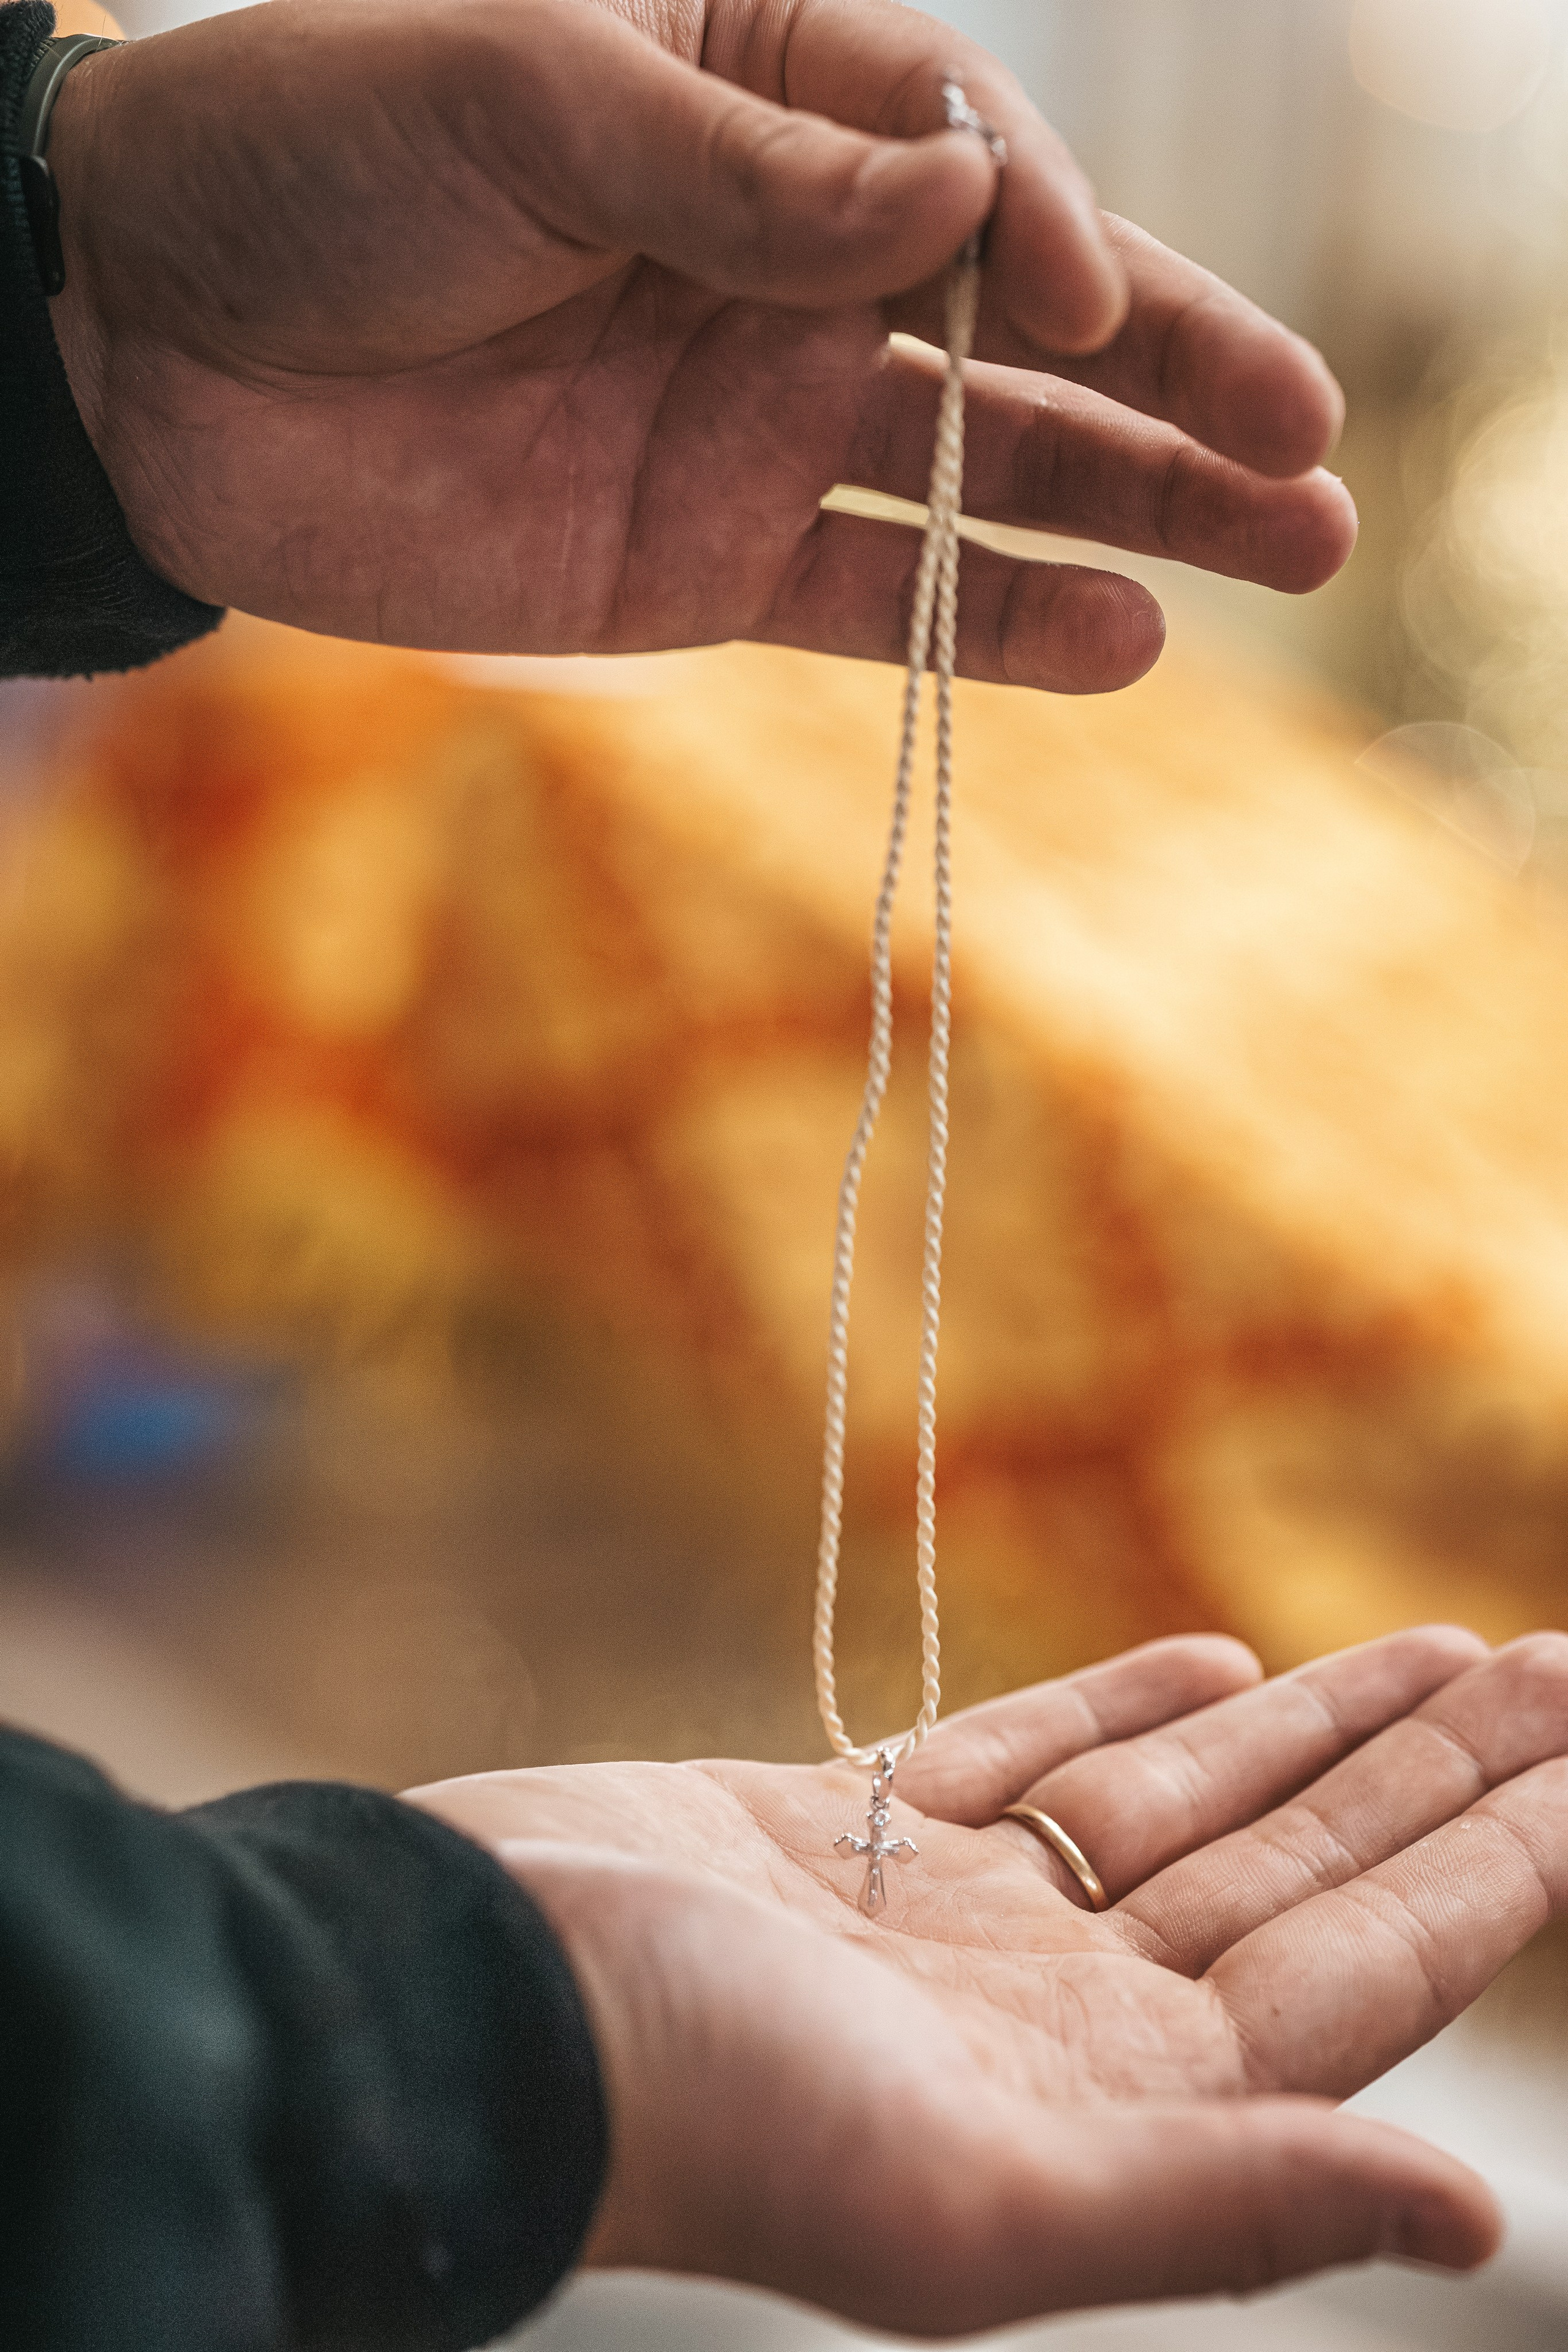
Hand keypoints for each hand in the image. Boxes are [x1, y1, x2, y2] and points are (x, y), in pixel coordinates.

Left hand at [48, 0, 1355, 684]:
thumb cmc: (318, 156)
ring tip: (1291, 541)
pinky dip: (994, 626)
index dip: (1036, 228)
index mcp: (758, 91)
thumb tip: (959, 211)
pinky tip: (1123, 643)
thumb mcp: (526, 102)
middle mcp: (786, 261)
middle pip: (1023, 324)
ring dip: (1137, 508)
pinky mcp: (707, 563)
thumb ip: (745, 173)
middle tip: (1316, 448)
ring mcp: (756, 422)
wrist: (154, 351)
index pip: (959, 153)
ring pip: (987, 470)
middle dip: (1177, 375)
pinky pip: (880, 597)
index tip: (1071, 295)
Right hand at [409, 1627, 1567, 2337]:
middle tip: (1557, 1668)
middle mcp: (1057, 2013)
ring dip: (1315, 1727)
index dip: (1496, 1868)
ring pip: (1185, 1802)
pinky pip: (1032, 1755)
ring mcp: (955, 1918)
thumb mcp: (982, 2201)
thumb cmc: (703, 2106)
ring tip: (1442, 1654)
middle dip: (1435, 1774)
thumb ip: (1227, 2205)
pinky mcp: (847, 1831)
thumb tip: (1476, 2213)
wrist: (469, 1995)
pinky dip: (1131, 1706)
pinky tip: (1225, 1662)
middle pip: (1300, 1870)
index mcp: (1113, 2105)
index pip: (1365, 1972)